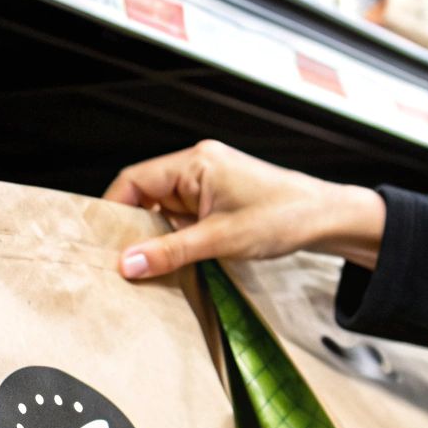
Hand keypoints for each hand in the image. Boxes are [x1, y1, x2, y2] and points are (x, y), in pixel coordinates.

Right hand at [104, 140, 384, 278]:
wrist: (324, 218)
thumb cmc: (284, 217)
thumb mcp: (221, 240)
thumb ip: (171, 252)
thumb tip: (128, 264)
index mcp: (195, 162)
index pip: (134, 180)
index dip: (113, 209)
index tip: (102, 241)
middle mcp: (198, 166)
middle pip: (145, 194)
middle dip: (133, 227)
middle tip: (121, 260)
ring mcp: (208, 183)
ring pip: (163, 209)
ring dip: (156, 236)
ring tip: (148, 264)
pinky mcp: (217, 199)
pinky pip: (182, 217)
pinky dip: (175, 238)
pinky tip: (173, 260)